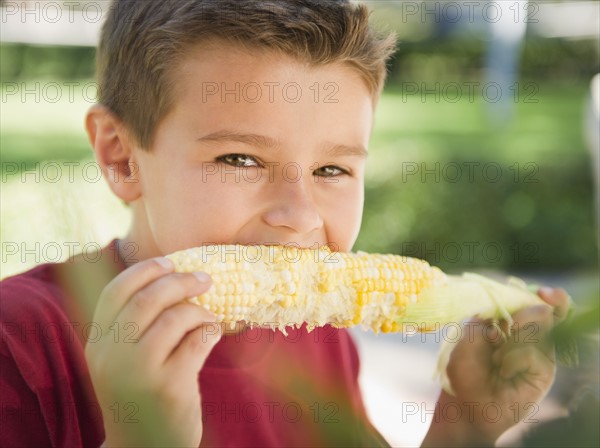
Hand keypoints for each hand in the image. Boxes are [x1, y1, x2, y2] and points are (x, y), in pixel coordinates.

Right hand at [85, 257, 221, 446]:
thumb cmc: (140, 395)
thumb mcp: (123, 360)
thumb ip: (135, 325)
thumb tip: (171, 276)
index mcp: (98, 345)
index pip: (116, 292)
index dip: (145, 270)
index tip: (170, 261)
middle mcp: (112, 357)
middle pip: (149, 299)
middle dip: (181, 281)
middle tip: (204, 279)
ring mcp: (140, 373)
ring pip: (176, 317)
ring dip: (199, 311)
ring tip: (208, 318)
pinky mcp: (169, 387)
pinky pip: (198, 341)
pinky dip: (211, 330)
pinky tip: (213, 334)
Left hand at [422, 287, 569, 446]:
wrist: (467, 402)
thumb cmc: (465, 368)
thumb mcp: (469, 335)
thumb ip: (489, 318)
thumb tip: (512, 317)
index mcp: (511, 319)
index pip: (534, 299)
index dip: (546, 294)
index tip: (544, 293)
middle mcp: (529, 333)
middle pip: (541, 311)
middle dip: (521, 318)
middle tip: (498, 334)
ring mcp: (539, 351)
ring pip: (538, 330)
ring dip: (510, 343)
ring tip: (495, 359)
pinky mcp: (545, 371)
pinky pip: (533, 353)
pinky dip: (513, 359)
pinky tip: (504, 371)